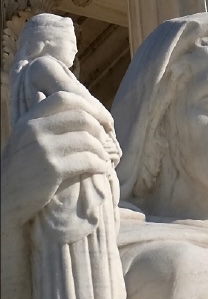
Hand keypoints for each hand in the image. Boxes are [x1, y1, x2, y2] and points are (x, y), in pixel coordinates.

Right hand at [0, 91, 118, 230]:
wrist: (4, 199)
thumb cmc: (21, 171)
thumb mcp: (27, 140)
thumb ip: (47, 126)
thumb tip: (84, 115)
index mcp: (29, 120)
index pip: (64, 98)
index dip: (90, 106)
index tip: (104, 119)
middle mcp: (34, 130)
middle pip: (81, 117)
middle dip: (100, 129)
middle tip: (107, 142)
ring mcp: (43, 149)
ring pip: (88, 139)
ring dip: (102, 150)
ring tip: (104, 159)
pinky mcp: (52, 169)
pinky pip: (88, 160)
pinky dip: (101, 164)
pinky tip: (102, 169)